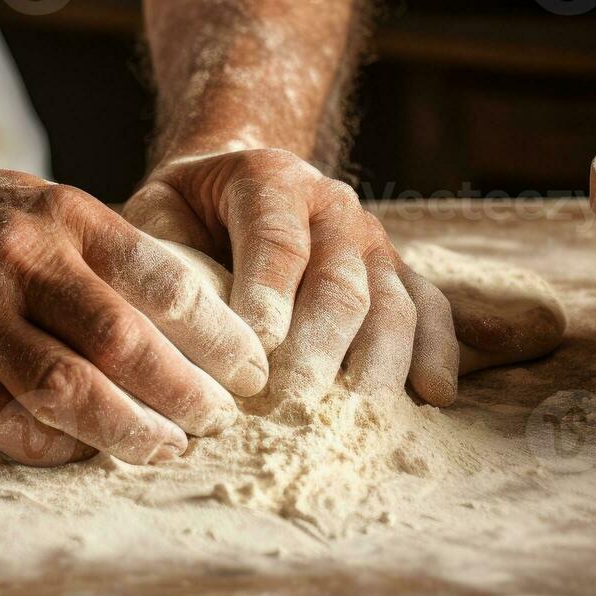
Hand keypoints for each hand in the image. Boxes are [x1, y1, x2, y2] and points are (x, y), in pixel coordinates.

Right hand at [0, 149, 269, 465]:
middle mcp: (26, 263)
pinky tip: (83, 451)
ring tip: (167, 448)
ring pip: (70, 390)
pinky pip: (8, 422)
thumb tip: (192, 321)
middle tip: (219, 421)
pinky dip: (54, 445)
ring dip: (129, 430)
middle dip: (185, 392)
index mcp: (65, 218)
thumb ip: (106, 255)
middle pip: (125, 342)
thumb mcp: (43, 204)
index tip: (251, 369)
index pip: (163, 280)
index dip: (219, 334)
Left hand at [123, 149, 458, 405]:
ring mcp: (372, 239)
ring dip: (379, 361)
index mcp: (271, 179)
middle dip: (320, 347)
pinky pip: (430, 307)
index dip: (269, 294)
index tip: (256, 349)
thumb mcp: (157, 212)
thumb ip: (162, 252)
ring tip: (359, 416)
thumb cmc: (186, 211)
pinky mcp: (397, 272)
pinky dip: (438, 351)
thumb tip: (169, 315)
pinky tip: (434, 396)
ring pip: (391, 300)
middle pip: (338, 280)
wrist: (231, 181)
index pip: (277, 241)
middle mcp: (333, 205)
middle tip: (297, 404)